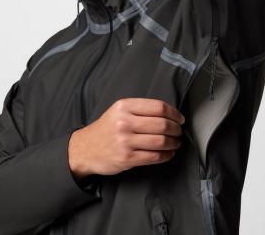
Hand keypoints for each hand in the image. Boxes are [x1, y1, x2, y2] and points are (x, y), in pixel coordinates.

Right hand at [68, 98, 185, 178]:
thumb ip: (139, 110)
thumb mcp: (118, 111)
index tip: (179, 118)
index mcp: (124, 106)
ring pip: (161, 141)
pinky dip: (166, 155)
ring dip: (173, 143)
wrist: (85, 149)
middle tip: (179, 131)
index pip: (158, 107)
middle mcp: (124, 122)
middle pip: (162, 124)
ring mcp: (125, 141)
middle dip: (176, 129)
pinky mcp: (127, 158)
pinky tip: (168, 153)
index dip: (174, 113)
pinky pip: (154, 157)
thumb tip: (168, 114)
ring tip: (175, 142)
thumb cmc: (105, 129)